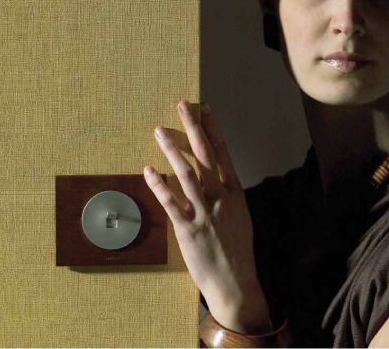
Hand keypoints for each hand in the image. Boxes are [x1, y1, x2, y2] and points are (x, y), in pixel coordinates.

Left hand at [143, 100, 270, 332]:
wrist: (235, 282)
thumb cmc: (237, 247)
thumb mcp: (240, 214)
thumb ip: (227, 192)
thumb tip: (214, 174)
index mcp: (234, 191)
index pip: (222, 152)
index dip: (213, 129)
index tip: (204, 109)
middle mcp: (220, 197)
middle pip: (204, 154)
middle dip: (193, 127)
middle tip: (182, 106)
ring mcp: (203, 212)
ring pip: (185, 173)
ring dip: (171, 149)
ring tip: (159, 130)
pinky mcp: (187, 229)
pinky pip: (170, 202)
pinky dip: (158, 184)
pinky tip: (148, 169)